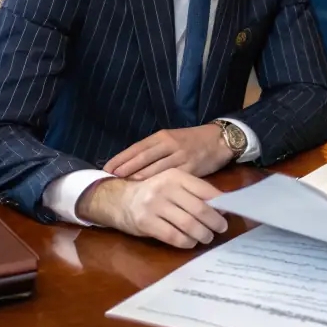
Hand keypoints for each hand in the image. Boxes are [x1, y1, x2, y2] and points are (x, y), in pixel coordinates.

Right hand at [77, 168, 228, 249]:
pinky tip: (190, 242)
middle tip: (221, 228)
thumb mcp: (171, 184)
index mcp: (175, 176)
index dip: (220, 204)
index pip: (205, 190)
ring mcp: (154, 206)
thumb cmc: (152, 192)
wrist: (117, 199)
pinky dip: (186, 242)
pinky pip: (173, 236)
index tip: (227, 213)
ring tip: (207, 237)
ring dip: (203, 234)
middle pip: (199, 209)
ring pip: (188, 224)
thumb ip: (193, 191)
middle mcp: (165, 188)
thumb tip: (221, 205)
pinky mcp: (146, 223)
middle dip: (215, 222)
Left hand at [104, 124, 232, 180]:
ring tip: (123, 185)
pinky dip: (158, 184)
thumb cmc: (192, 140)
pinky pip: (171, 178)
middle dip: (125, 168)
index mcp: (162, 136)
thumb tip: (132, 164)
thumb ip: (155, 150)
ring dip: (138, 177)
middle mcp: (170, 144)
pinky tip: (150, 190)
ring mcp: (180, 156)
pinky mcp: (190, 169)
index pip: (137, 147)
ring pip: (154, 168)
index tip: (107, 167)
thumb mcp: (172, 139)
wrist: (219, 140)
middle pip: (142, 157)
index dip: (121, 158)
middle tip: (110, 178)